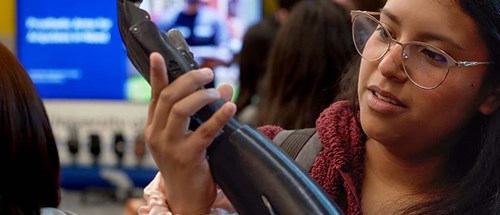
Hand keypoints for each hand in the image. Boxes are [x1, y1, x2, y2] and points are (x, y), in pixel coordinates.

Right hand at [144, 52, 235, 214]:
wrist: (185, 199)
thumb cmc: (188, 165)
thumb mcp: (188, 136)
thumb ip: (201, 111)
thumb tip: (224, 86)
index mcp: (153, 127)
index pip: (155, 95)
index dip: (158, 74)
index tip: (158, 55)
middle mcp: (156, 135)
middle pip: (169, 97)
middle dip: (190, 80)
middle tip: (208, 73)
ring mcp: (169, 147)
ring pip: (180, 109)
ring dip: (202, 95)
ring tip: (217, 92)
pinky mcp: (187, 157)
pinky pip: (204, 131)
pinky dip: (219, 116)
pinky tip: (230, 106)